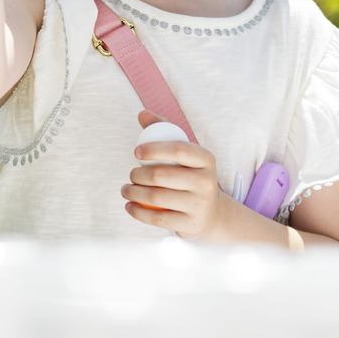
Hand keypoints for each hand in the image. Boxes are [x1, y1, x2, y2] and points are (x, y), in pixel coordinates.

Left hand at [121, 109, 224, 239]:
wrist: (212, 214)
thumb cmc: (191, 177)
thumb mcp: (185, 154)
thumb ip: (164, 130)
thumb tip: (142, 113)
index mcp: (206, 160)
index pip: (179, 149)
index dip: (154, 149)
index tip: (136, 152)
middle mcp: (206, 182)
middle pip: (162, 175)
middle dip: (137, 174)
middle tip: (131, 175)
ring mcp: (199, 205)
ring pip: (156, 197)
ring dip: (133, 192)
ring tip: (126, 189)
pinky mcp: (190, 224)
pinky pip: (157, 218)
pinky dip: (137, 212)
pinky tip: (129, 206)